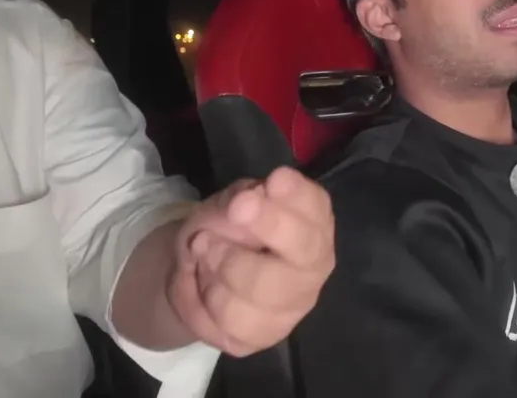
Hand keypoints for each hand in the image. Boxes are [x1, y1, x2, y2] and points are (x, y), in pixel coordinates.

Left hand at [167, 167, 334, 355]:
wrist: (201, 271)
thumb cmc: (230, 228)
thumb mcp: (230, 201)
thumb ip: (238, 200)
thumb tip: (244, 204)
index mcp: (313, 226)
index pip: (317, 210)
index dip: (297, 196)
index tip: (274, 180)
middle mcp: (312, 269)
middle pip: (301, 252)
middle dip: (267, 227)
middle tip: (235, 210)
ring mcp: (291, 308)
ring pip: (254, 292)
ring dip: (218, 265)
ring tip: (206, 253)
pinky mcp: (261, 337)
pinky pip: (224, 322)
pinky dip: (199, 299)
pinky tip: (202, 284)